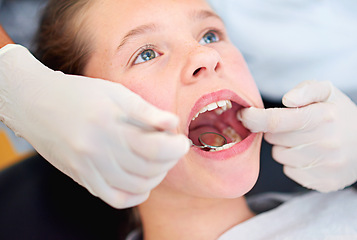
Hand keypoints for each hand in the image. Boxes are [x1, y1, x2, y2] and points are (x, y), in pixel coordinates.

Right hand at [0, 44, 189, 207]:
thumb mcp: (115, 92)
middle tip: (172, 148)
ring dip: (156, 176)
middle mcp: (97, 150)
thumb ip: (146, 111)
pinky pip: (114, 198)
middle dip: (169, 160)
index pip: (155, 149)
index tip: (181, 142)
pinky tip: (143, 183)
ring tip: (160, 161)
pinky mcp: (81, 177)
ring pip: (134, 186)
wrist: (35, 103)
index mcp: (108, 124)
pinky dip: (135, 195)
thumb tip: (173, 124)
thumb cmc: (80, 93)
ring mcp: (88, 167)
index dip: (176, 148)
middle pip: (148, 169)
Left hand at [238, 80, 356, 191]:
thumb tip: (286, 100)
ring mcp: (325, 165)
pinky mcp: (324, 182)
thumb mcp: (328, 92)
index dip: (254, 119)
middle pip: (274, 138)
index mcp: (323, 117)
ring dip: (284, 147)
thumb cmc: (339, 115)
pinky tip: (309, 155)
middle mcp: (325, 142)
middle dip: (276, 131)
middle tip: (293, 127)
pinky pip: (290, 171)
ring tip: (304, 141)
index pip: (276, 121)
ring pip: (279, 156)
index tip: (244, 115)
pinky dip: (293, 163)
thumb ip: (306, 89)